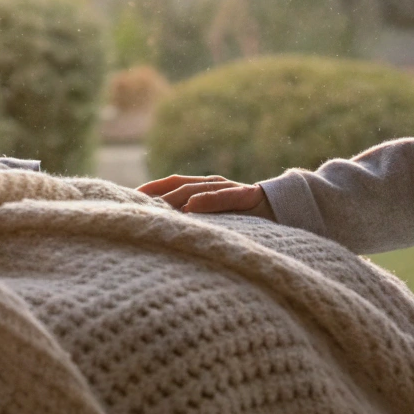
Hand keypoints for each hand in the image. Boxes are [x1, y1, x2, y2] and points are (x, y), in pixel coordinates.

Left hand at [137, 174, 273, 219]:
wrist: (288, 209)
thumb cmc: (248, 219)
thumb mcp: (217, 220)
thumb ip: (195, 220)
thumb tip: (164, 228)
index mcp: (203, 188)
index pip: (169, 184)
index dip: (149, 190)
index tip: (125, 198)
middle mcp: (213, 184)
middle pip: (177, 186)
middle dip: (155, 195)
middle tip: (132, 206)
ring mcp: (230, 188)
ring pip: (196, 189)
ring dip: (173, 197)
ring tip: (153, 206)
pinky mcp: (247, 196)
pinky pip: (225, 197)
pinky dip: (207, 200)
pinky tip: (191, 206)